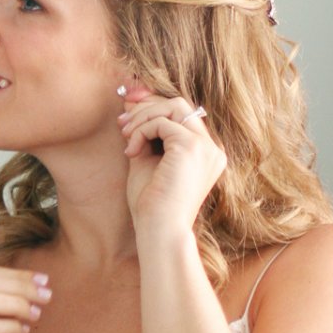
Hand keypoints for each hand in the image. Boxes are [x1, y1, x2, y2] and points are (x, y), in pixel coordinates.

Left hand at [118, 88, 225, 235]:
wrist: (158, 229)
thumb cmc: (151, 204)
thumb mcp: (145, 160)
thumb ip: (143, 132)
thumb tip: (130, 102)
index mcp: (204, 153)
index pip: (182, 115)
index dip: (154, 106)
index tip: (127, 111)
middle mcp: (211, 148)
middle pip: (180, 105)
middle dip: (147, 107)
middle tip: (121, 122)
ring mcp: (206, 147)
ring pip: (173, 107)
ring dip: (143, 118)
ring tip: (126, 138)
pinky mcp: (192, 147)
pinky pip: (162, 122)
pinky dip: (142, 131)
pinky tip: (131, 152)